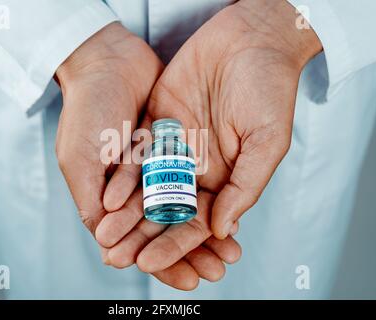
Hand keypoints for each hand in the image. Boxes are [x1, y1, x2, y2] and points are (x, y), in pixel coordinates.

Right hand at [55, 22, 234, 289]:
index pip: (137, 237)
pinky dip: (210, 197)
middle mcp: (136, 185)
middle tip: (214, 273)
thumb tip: (103, 242)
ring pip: (185, 206)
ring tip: (228, 254)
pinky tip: (229, 214)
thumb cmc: (87, 109)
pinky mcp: (176, 146)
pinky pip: (197, 177)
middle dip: (189, 252)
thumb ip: (89, 198)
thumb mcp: (80, 158)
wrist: (107, 61)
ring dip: (204, 231)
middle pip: (166, 226)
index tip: (184, 279)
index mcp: (110, 194)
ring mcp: (158, 165)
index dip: (159, 259)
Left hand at [97, 0, 320, 278]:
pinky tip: (109, 195)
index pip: (195, 221)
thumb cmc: (269, 89)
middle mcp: (196, 167)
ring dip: (126, 212)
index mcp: (223, 179)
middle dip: (141, 235)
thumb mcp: (267, 141)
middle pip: (164, 209)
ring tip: (106, 235)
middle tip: (117, 257)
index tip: (151, 263)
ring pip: (145, 185)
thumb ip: (245, 186)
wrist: (251, 39)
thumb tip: (223, 229)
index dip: (175, 244)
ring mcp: (174, 145)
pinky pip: (137, 152)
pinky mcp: (157, 121)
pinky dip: (123, 174)